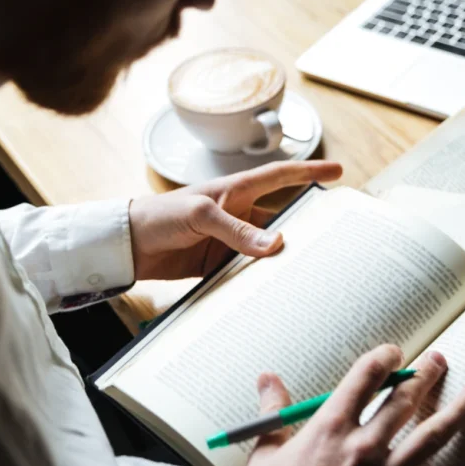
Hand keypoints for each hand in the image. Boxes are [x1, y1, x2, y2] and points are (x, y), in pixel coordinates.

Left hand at [127, 160, 341, 280]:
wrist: (127, 245)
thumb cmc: (159, 215)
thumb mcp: (199, 215)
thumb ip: (236, 230)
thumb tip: (275, 244)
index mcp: (236, 191)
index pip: (280, 177)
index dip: (310, 172)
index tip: (337, 172)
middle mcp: (238, 215)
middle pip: (281, 221)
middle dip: (306, 228)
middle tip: (335, 238)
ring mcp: (230, 241)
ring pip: (267, 251)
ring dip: (282, 261)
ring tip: (311, 273)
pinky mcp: (219, 265)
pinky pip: (247, 273)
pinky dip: (260, 282)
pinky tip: (276, 293)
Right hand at [235, 345, 464, 465]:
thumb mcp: (264, 454)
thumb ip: (273, 412)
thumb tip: (267, 379)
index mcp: (329, 427)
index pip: (365, 376)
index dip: (384, 357)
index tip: (395, 352)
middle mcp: (363, 447)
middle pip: (403, 400)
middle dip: (425, 377)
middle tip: (440, 362)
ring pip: (431, 438)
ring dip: (456, 413)